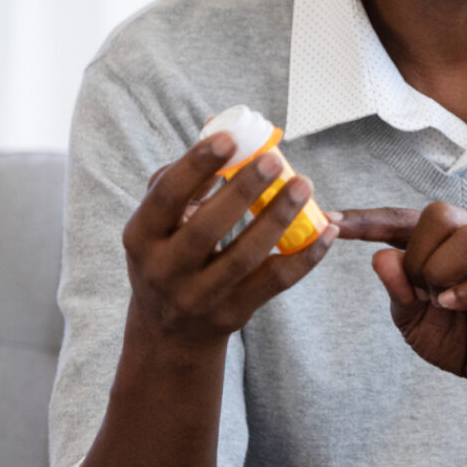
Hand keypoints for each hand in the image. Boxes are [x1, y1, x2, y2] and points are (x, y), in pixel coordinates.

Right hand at [122, 133, 338, 353]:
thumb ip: (183, 181)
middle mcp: (164, 270)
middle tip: (275, 160)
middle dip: (243, 191)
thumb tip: (222, 135)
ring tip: (304, 186)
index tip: (229, 138)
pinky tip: (326, 232)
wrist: (169, 331)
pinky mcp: (232, 314)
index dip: (197, 165)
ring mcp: (198, 297)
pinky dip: (305, 257)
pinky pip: (274, 282)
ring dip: (278, 218)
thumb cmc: (168, 254)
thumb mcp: (158, 223)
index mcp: (141, 237)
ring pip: (245, 257)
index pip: (166, 196)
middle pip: (207, 228)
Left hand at [333, 202, 466, 412]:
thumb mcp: (414, 319)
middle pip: (440, 213)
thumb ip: (397, 289)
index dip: (368, 220)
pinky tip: (452, 307)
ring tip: (442, 302)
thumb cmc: (461, 340)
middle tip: (420, 292)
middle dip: (417, 254)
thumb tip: (379, 257)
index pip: (405, 218)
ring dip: (443, 273)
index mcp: (451, 242)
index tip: (331, 220)